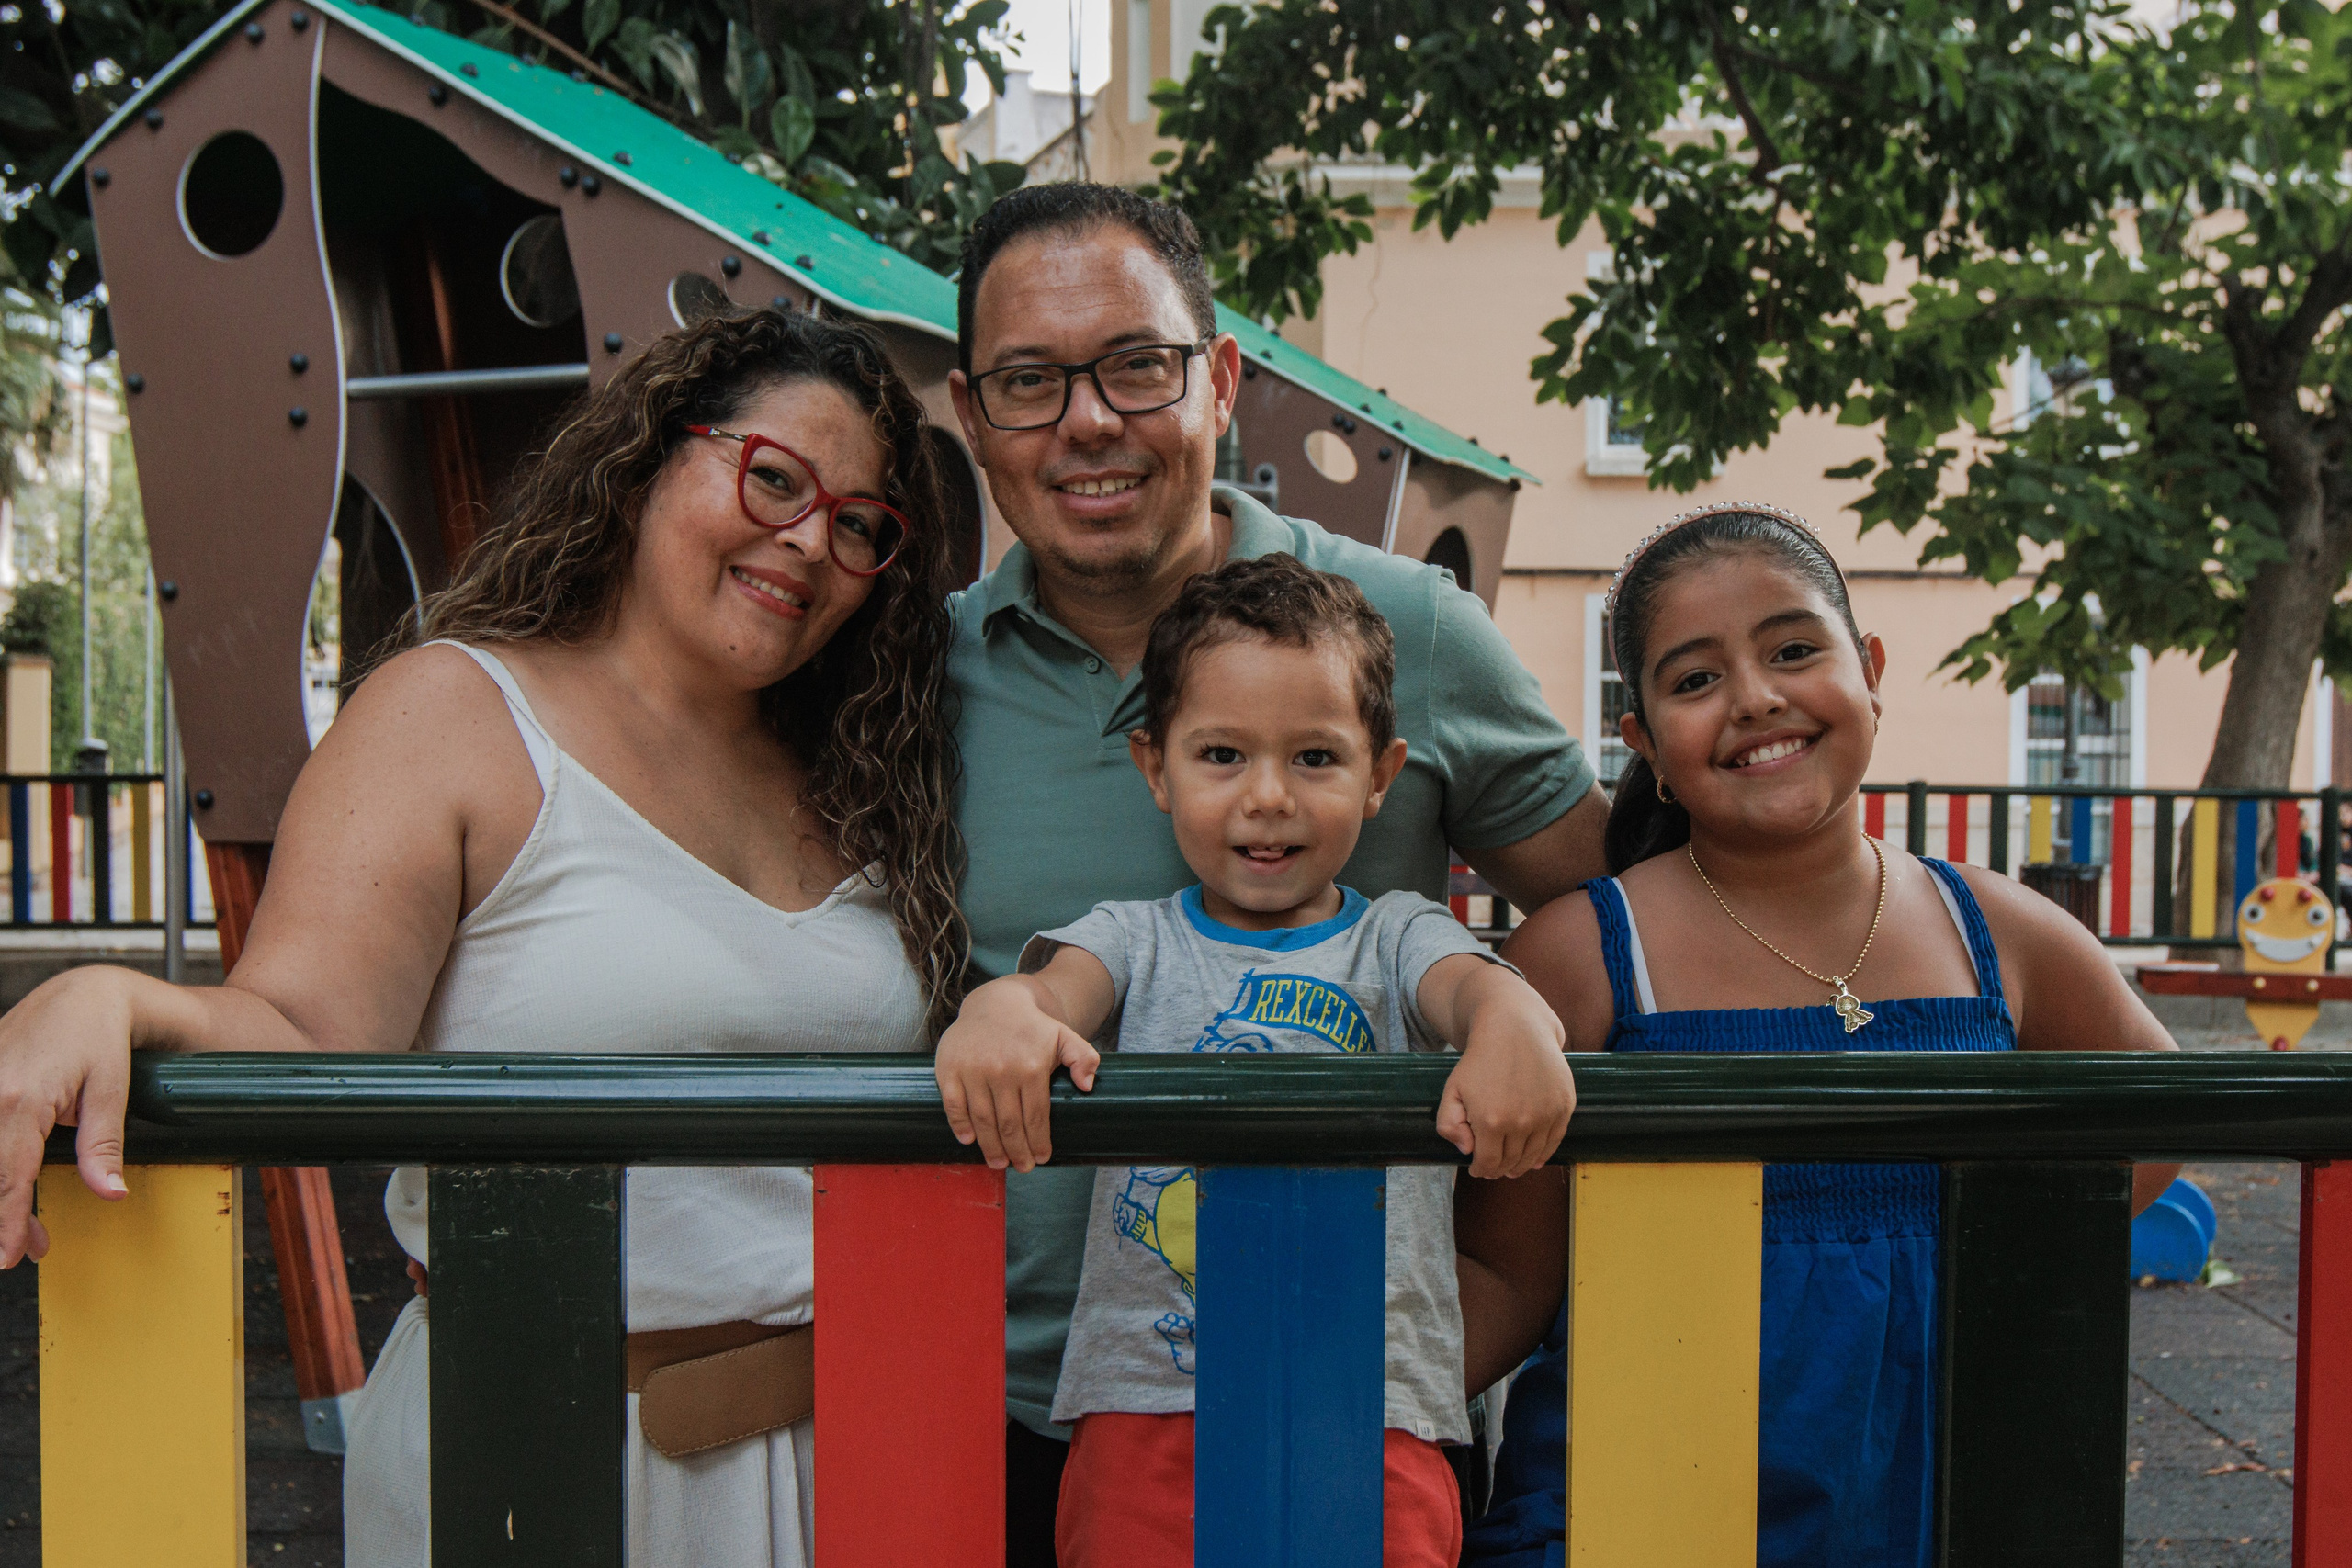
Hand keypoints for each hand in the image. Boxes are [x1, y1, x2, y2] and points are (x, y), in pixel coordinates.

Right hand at [0, 967, 141, 1266]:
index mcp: (20, 1100)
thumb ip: (104, 1144)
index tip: (9, 1258)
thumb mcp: (111, 1090)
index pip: (9, 1177)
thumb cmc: (101, 1036)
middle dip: (1, 1219)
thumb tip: (110, 1194)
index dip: (7, 1223)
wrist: (84, 993)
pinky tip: (10, 1190)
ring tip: (24, 1230)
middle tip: (23, 1252)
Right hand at [936, 975, 1100, 1172]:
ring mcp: (973, 1070)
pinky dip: (960, 1125)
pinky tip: (969, 1140)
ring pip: (983, 1119)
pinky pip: (954, 1104)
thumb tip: (1087, 1086)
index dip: (1039, 1141)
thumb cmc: (1031, 1027)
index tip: (1042, 1158)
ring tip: (998, 1163)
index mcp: (1031, 1066)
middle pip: (1010, 1124)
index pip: (1036, 1115)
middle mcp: (1001, 1070)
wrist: (994, 1002)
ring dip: (990, 1147)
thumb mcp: (1064, 1036)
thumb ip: (1084, 1058)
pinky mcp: (949, 1068)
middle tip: (1022, 1167)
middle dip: (1017, 1152)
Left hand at [1429, 965, 1574, 1178]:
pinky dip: (1545, 1154)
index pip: (1488, 1164)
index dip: (1481, 1171)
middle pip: (1512, 1163)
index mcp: (1490, 1121)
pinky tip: (1536, 1160)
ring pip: (1534, 1156)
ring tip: (1513, 1167)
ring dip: (1522, 1166)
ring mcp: (1546, 1115)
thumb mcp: (1452, 1089)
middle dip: (1500, 1170)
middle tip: (1494, 1169)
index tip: (1477, 1170)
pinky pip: (1555, 1141)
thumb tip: (1467, 1150)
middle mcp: (1521, 1122)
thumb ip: (1449, 1124)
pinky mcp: (1564, 1106)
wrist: (1514, 1028)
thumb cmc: (1480, 1060)